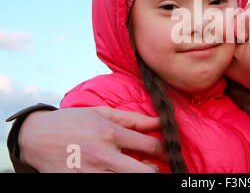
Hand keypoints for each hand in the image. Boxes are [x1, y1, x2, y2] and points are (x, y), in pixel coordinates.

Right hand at [18, 106, 167, 172]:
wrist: (36, 138)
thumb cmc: (74, 121)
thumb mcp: (103, 113)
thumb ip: (134, 119)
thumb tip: (160, 121)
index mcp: (110, 133)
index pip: (151, 146)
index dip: (164, 150)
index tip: (164, 151)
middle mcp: (103, 155)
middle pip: (146, 173)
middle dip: (155, 170)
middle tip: (154, 165)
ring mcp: (92, 174)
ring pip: (130, 181)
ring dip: (137, 176)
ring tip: (135, 168)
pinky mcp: (82, 183)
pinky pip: (110, 185)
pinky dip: (119, 179)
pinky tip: (118, 172)